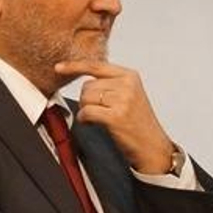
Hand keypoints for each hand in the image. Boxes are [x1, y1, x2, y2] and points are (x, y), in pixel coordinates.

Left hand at [55, 59, 175, 174]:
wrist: (153, 147)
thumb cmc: (139, 124)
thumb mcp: (129, 96)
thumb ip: (110, 84)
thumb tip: (83, 80)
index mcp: (130, 76)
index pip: (96, 65)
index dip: (74, 66)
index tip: (59, 68)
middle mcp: (127, 85)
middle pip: (87, 85)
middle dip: (87, 100)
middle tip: (101, 112)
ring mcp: (123, 100)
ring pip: (85, 98)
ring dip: (87, 110)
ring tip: (101, 118)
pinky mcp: (116, 115)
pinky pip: (86, 111)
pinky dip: (85, 119)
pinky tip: (94, 124)